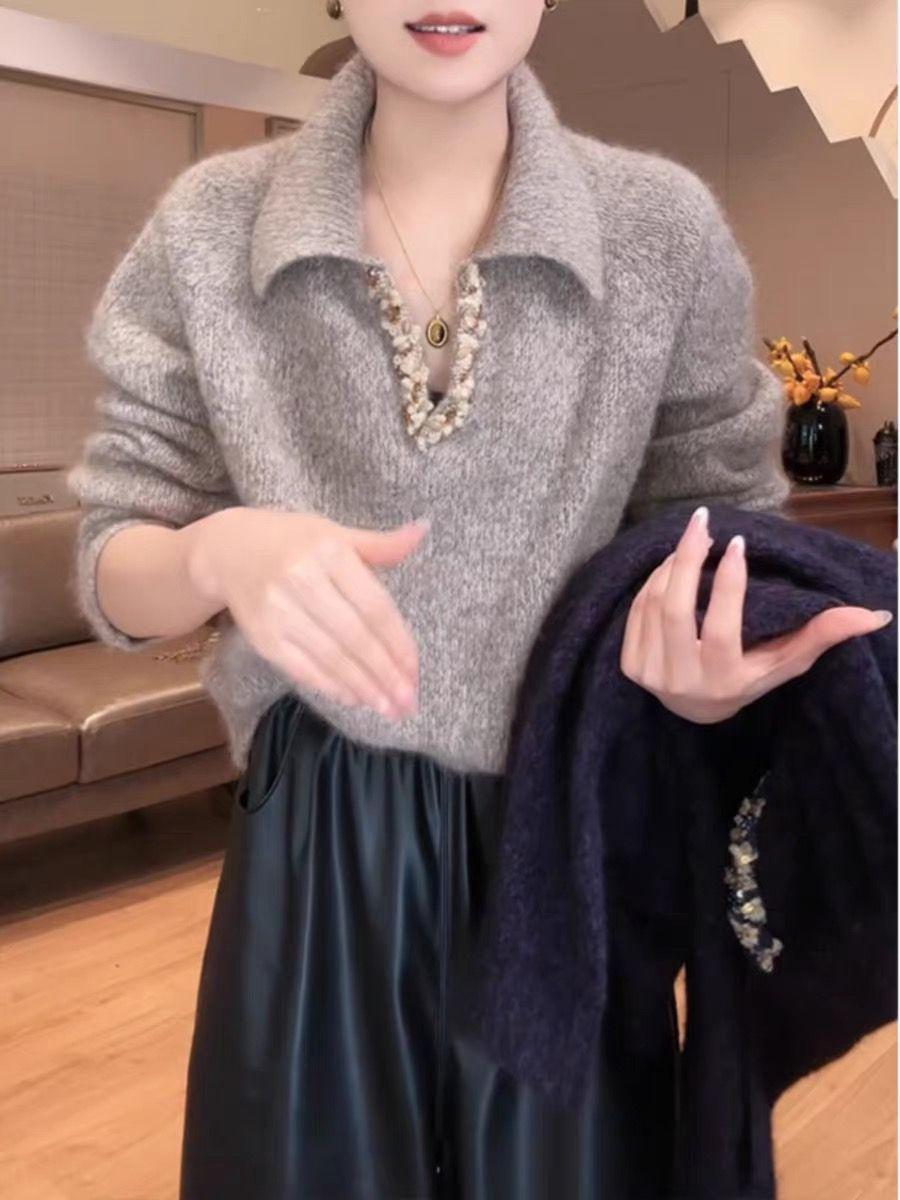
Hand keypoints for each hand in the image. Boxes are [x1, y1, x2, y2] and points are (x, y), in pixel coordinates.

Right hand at [186, 507, 428, 719]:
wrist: (228, 550)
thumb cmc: (293, 541)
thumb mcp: (335, 533)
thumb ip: (379, 544)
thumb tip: (422, 531)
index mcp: (329, 552)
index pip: (374, 606)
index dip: (398, 643)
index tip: (415, 671)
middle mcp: (303, 580)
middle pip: (355, 636)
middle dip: (385, 674)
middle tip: (408, 703)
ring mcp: (279, 611)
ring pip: (331, 656)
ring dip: (363, 687)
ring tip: (388, 708)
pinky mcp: (263, 636)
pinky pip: (302, 668)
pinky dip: (330, 686)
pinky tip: (354, 699)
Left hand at [619, 505, 893, 723]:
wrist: (695, 708)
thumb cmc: (749, 677)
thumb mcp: (785, 661)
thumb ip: (822, 636)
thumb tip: (874, 615)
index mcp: (724, 681)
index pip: (720, 630)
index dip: (728, 586)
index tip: (738, 543)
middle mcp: (682, 682)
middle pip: (675, 611)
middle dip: (688, 560)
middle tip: (704, 520)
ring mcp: (649, 675)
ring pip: (654, 605)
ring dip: (670, 566)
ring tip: (694, 540)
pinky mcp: (628, 666)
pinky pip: (637, 610)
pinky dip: (653, 581)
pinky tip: (671, 563)